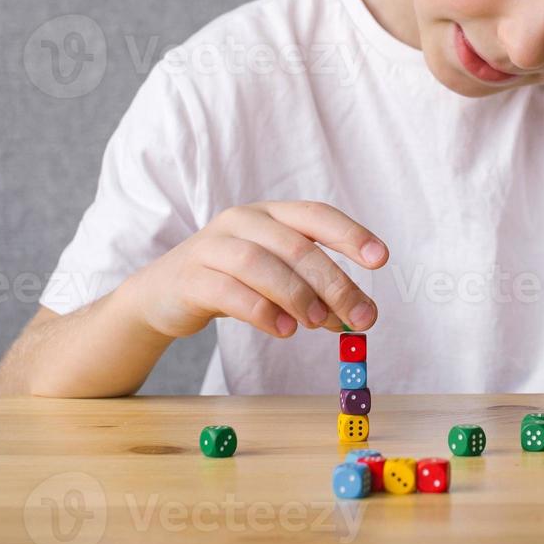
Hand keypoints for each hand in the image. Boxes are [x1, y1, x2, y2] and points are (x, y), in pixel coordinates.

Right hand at [128, 200, 387, 339]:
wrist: (162, 295)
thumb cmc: (231, 282)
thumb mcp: (276, 278)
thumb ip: (315, 291)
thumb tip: (360, 316)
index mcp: (269, 214)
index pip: (316, 214)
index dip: (350, 234)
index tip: (381, 259)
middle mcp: (242, 221)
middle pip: (296, 246)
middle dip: (335, 282)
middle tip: (362, 317)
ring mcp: (212, 246)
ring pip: (262, 265)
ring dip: (299, 296)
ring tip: (321, 324)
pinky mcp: (191, 277)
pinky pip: (230, 292)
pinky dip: (263, 312)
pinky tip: (285, 330)